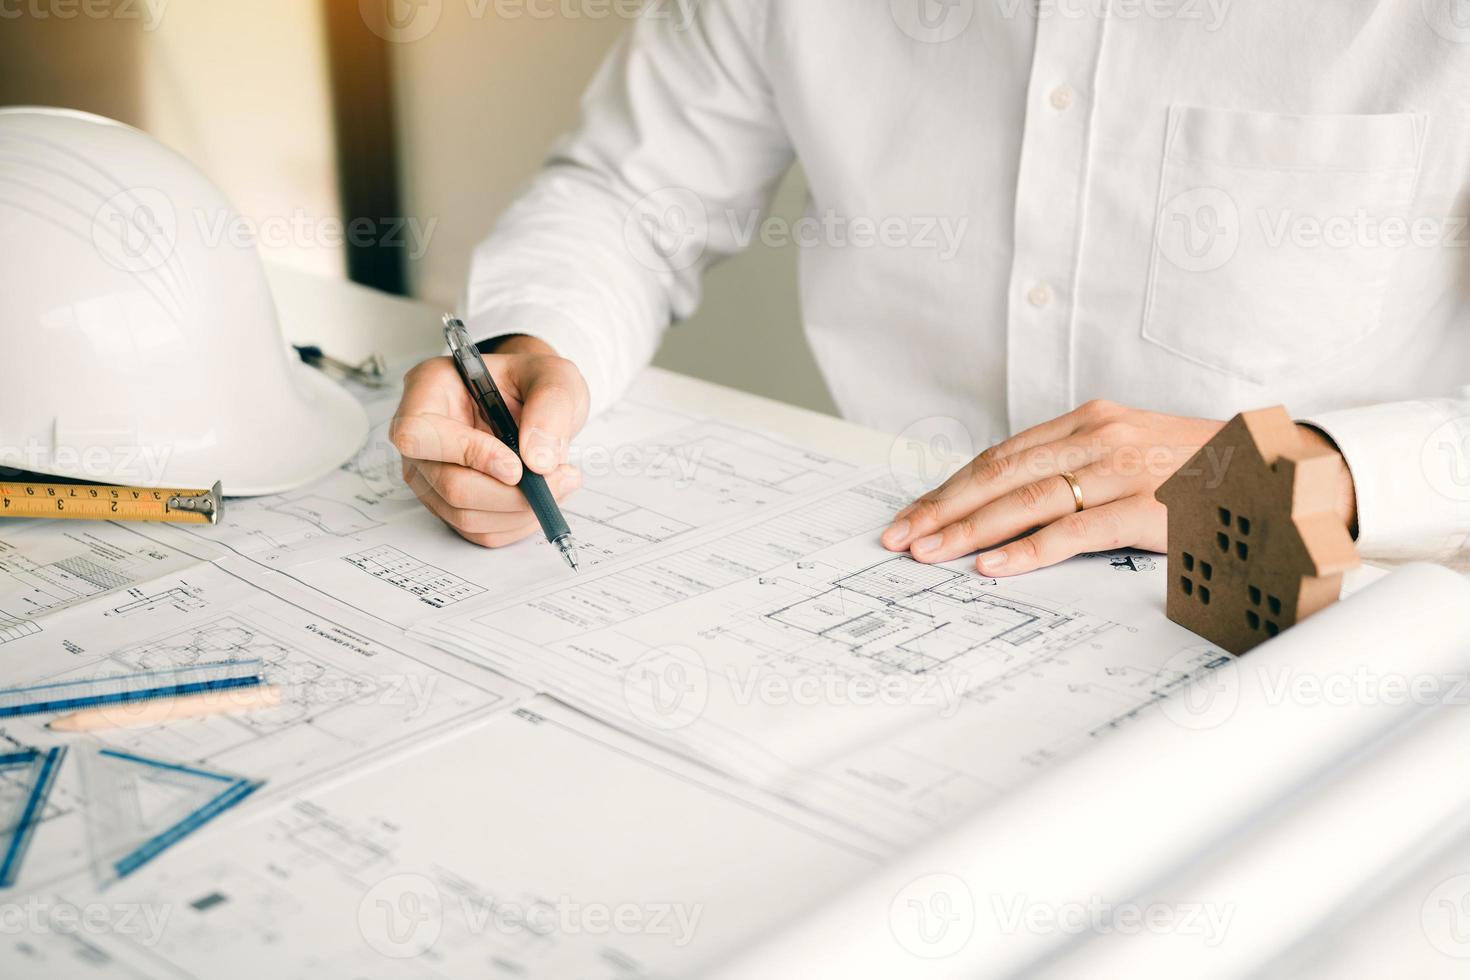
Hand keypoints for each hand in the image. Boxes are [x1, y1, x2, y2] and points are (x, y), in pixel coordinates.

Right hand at [391, 336, 587, 547]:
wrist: (535, 402)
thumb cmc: (533, 382)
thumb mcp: (554, 377)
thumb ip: (551, 408)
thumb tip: (538, 461)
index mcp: (430, 389)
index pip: (418, 433)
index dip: (466, 454)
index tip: (516, 465)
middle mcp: (421, 436)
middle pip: (448, 485)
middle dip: (509, 493)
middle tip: (559, 477)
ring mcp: (430, 474)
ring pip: (465, 514)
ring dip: (519, 509)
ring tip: (559, 480)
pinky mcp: (450, 504)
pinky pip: (480, 531)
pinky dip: (518, 522)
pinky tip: (541, 496)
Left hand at [881, 400, 1354, 575]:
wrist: (1284, 472)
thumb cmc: (1202, 470)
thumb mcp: (1132, 451)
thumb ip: (1077, 467)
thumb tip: (1011, 503)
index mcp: (1091, 421)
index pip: (1001, 455)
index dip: (952, 486)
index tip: (913, 513)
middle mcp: (1100, 438)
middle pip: (1000, 474)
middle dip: (942, 508)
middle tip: (899, 537)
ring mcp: (1124, 471)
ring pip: (1026, 500)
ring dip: (968, 529)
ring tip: (928, 552)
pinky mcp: (1148, 508)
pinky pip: (1075, 531)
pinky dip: (1028, 550)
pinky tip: (991, 566)